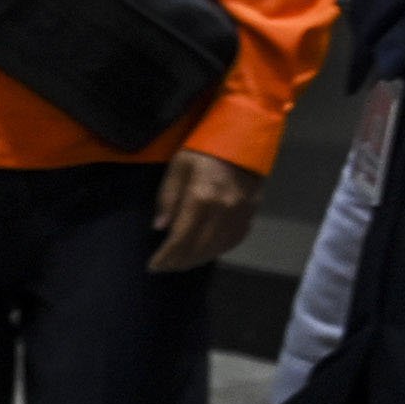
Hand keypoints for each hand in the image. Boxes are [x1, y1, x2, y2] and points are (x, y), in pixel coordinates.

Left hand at [144, 149, 260, 272]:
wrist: (243, 136)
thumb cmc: (203, 149)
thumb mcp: (177, 168)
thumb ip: (168, 199)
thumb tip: (160, 229)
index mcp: (201, 198)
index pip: (180, 239)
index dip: (165, 257)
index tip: (153, 266)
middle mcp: (223, 211)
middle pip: (199, 249)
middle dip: (179, 262)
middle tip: (165, 267)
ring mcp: (240, 213)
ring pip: (217, 248)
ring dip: (197, 260)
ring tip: (181, 263)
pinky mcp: (251, 212)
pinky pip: (234, 240)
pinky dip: (217, 250)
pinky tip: (205, 252)